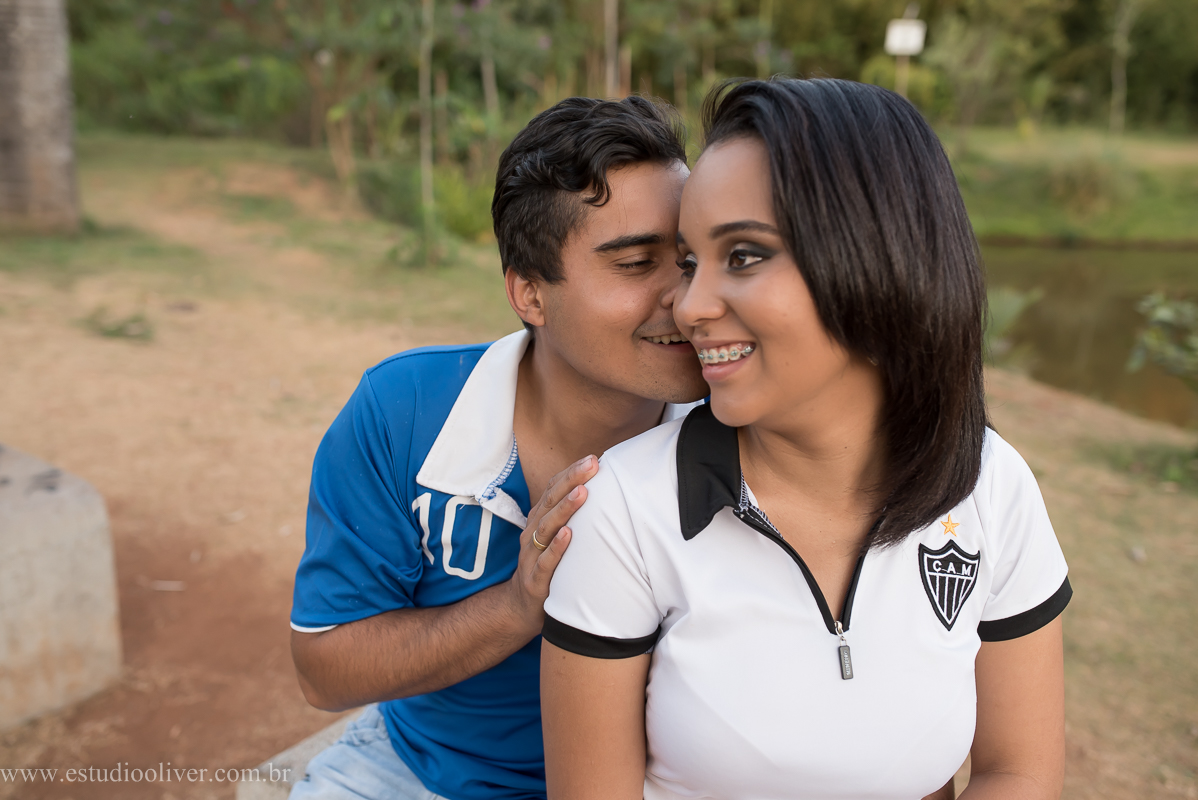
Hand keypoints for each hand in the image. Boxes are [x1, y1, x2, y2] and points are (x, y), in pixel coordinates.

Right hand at [506, 454, 598, 635]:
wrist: (521, 606)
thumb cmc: (547, 565)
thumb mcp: (555, 537)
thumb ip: (571, 516)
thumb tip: (599, 491)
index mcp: (538, 520)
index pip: (552, 490)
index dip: (571, 473)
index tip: (593, 459)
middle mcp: (532, 533)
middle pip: (550, 501)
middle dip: (571, 481)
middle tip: (592, 464)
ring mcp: (531, 555)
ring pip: (546, 527)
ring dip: (565, 509)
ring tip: (582, 493)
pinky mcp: (534, 580)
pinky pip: (545, 561)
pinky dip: (556, 547)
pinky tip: (568, 535)